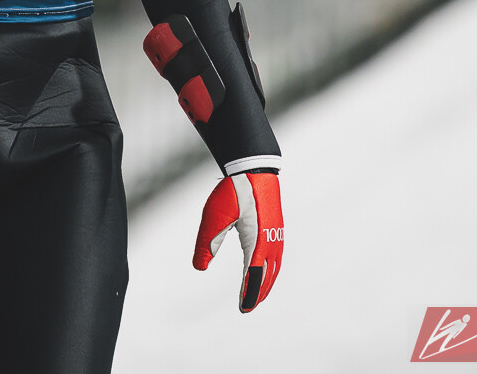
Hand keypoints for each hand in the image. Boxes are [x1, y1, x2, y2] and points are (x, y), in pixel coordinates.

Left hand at [193, 170, 282, 312]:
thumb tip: (199, 267)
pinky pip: (277, 256)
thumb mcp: (214, 217)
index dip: (248, 293)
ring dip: (266, 283)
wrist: (255, 168)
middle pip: (267, 276)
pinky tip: (265, 271)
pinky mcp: (277, 229)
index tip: (242, 309)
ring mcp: (277, 235)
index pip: (253, 275)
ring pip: (274, 267)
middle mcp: (271, 241)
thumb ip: (206, 243)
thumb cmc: (233, 191)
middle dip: (258, 293)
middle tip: (247, 309)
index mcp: (256, 241)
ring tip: (257, 296)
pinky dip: (272, 270)